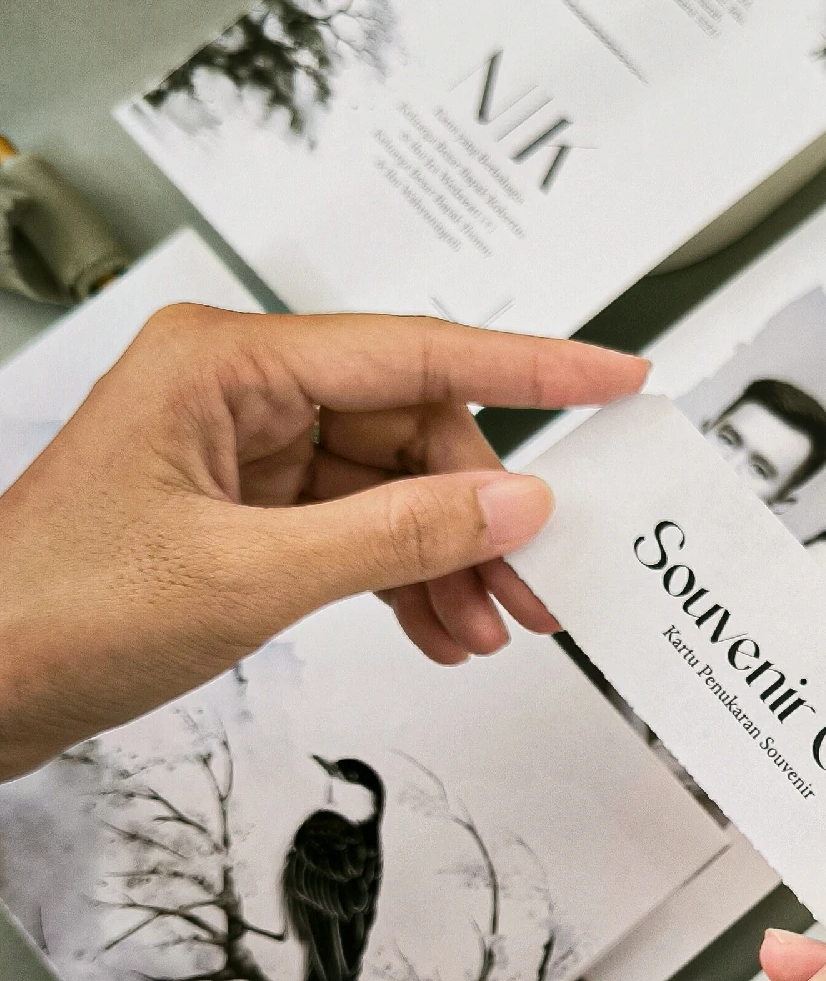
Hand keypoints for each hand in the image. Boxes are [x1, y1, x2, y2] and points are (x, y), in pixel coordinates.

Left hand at [0, 305, 645, 778]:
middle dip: (478, 516)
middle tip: (537, 586)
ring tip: (488, 628)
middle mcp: (238, 390)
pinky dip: (397, 579)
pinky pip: (352, 530)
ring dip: (443, 561)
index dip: (532, 369)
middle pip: (411, 431)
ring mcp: (239, 452)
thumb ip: (397, 536)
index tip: (614, 376)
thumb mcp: (250, 576)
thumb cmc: (54, 611)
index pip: (416, 352)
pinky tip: (434, 627)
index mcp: (227, 362)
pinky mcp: (239, 511)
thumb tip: (514, 504)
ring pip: (389, 489)